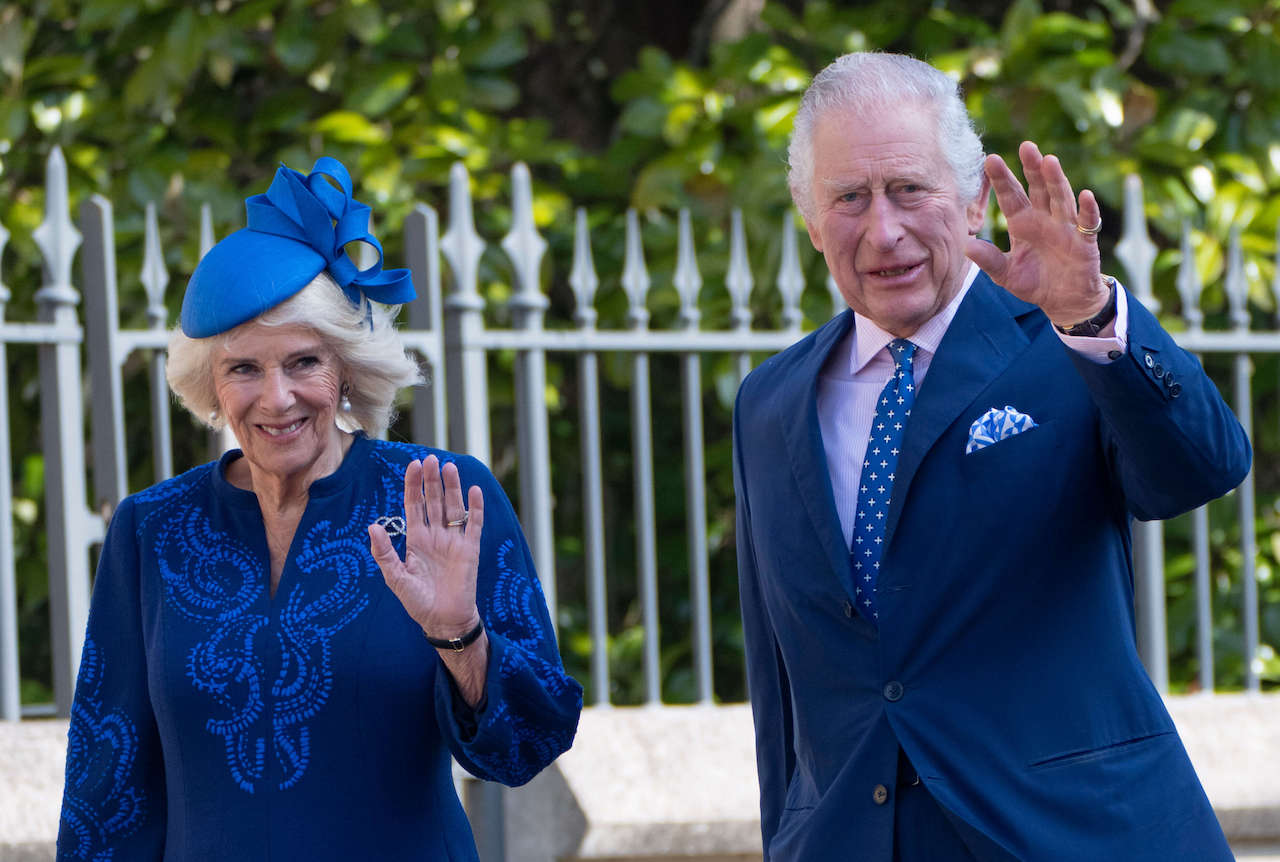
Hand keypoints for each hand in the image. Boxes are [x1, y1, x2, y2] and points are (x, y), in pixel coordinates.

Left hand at [368, 455, 484, 638]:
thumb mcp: (396, 578)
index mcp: (416, 539)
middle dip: (431, 480)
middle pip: (434, 500)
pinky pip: (474, 524)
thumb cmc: (417, 601)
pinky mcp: (470, 549)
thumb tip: (372, 526)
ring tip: (450, 468)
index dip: (413, 485)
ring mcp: (454, 540)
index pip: (414, 505)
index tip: (412, 465)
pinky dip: (475, 508)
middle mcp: (435, 535)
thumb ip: (384, 552)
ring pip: (453, 507)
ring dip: (452, 488)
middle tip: (431, 458)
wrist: (443, 619)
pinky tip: (474, 491)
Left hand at [966, 140, 1110, 326]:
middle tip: (1026, 146)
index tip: (990, 159)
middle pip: (1038, 189)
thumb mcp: (1005, 275)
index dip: (1002, 179)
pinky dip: (1087, 209)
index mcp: (1022, 223)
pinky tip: (1085, 195)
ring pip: (1061, 198)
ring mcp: (1065, 227)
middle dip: (1032, 168)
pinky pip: (1087, 223)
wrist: (1062, 301)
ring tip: (1049, 161)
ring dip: (1056, 180)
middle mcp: (1044, 219)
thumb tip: (966, 246)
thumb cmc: (1033, 282)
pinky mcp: (1084, 241)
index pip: (1011, 196)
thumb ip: (989, 260)